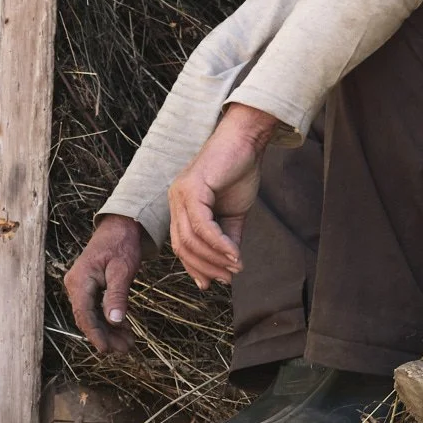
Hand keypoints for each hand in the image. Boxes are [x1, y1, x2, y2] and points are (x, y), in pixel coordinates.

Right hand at [64, 214, 143, 354]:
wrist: (120, 226)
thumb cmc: (121, 244)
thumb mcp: (122, 270)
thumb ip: (117, 295)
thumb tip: (114, 321)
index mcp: (80, 281)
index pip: (84, 315)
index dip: (95, 335)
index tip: (107, 350)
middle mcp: (75, 285)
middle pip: (87, 319)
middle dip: (105, 336)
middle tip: (125, 350)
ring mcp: (81, 287)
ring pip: (92, 316)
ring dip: (109, 331)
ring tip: (127, 344)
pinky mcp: (89, 288)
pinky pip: (96, 309)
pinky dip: (109, 320)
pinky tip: (123, 330)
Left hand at [168, 104, 277, 288]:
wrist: (247, 140)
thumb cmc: (239, 170)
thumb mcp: (233, 213)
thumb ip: (228, 238)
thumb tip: (231, 266)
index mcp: (181, 206)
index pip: (181, 245)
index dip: (196, 267)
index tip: (214, 282)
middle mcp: (175, 200)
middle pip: (182, 246)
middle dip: (206, 267)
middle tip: (228, 278)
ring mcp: (181, 194)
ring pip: (192, 239)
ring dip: (215, 258)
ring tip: (236, 267)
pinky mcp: (193, 188)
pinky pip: (203, 226)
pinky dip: (220, 244)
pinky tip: (234, 254)